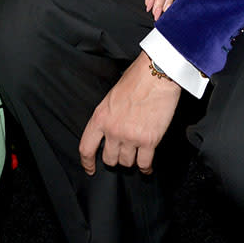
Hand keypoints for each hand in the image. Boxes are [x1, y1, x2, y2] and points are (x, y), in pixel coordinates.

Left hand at [79, 51, 180, 174]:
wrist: (156, 74)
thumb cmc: (137, 79)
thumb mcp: (112, 96)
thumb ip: (108, 115)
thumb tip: (110, 130)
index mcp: (100, 117)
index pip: (86, 147)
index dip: (87, 162)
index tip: (90, 168)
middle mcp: (113, 130)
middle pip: (109, 159)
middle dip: (115, 159)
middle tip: (121, 154)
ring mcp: (130, 137)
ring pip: (127, 162)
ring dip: (131, 160)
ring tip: (136, 155)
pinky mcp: (149, 140)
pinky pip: (144, 163)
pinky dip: (146, 167)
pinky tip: (147, 166)